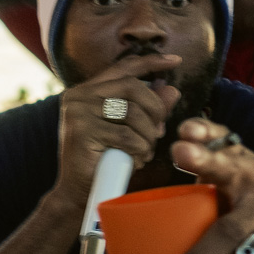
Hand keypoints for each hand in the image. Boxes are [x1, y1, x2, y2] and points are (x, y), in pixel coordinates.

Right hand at [54, 52, 183, 200]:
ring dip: (147, 136)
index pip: (123, 68)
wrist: (79, 193)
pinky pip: (127, 136)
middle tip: (159, 132)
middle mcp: (79, 96)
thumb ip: (148, 110)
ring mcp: (78, 112)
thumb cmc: (106, 161)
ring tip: (145, 152)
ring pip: (132, 113)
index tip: (175, 60)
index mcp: (88, 91)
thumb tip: (172, 90)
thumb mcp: (130, 131)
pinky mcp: (81, 131)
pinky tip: (136, 161)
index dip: (151, 62)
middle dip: (155, 109)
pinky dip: (139, 151)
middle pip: (132, 87)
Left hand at [157, 118, 253, 253]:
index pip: (223, 141)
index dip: (204, 131)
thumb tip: (138, 220)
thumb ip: (202, 188)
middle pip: (227, 173)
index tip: (183, 130)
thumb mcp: (238, 187)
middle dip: (201, 164)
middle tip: (176, 155)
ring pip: (235, 234)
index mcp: (242, 166)